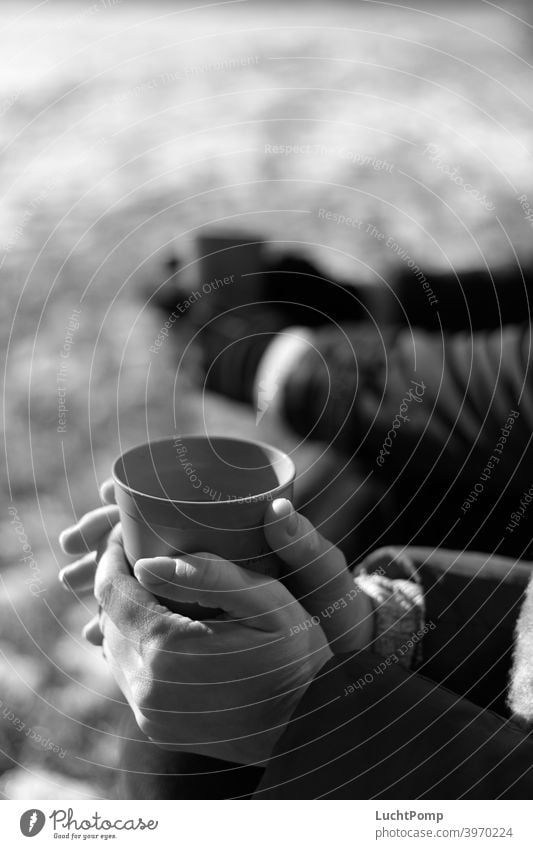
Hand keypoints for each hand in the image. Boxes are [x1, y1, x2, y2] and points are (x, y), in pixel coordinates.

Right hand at [59, 481, 373, 653]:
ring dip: (104, 577)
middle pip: (148, 534)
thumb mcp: (323, 573)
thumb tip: (276, 507)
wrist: (345, 651)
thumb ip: (305, 544)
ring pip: (143, 573)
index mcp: (238, 529)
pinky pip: (153, 613)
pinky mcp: (200, 618)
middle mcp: (216, 551)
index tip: (102, 495)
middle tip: (68, 547)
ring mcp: (206, 585)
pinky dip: (125, 618)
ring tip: (69, 585)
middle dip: (104, 537)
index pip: (179, 500)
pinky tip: (97, 631)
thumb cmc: (336, 603)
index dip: (139, 493)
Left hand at [87, 525, 331, 764]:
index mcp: (168, 647)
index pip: (112, 589)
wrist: (310, 723)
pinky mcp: (157, 728)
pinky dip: (138, 646)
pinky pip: (129, 676)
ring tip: (152, 587)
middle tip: (140, 553)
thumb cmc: (296, 652)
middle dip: (118, 582)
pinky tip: (163, 626)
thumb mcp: (266, 601)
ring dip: (126, 615)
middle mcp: (148, 686)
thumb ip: (208, 576)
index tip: (125, 533)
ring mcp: (150, 713)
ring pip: (114, 648)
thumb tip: (145, 564)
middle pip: (107, 619)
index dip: (111, 555)